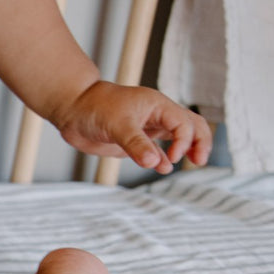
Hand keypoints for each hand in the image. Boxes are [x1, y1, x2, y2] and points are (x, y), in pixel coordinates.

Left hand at [52, 81, 212, 174]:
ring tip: (194, 163)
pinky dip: (163, 160)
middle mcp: (156, 116)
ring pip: (177, 138)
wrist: (72, 111)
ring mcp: (146, 129)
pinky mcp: (135, 141)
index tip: (174, 157)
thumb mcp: (117, 125)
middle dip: (200, 141)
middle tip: (200, 160)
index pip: (185, 122)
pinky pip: (156, 151)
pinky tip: (164, 168)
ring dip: (186, 150)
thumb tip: (154, 163)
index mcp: (158, 106)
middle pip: (191, 126)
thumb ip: (136, 144)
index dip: (185, 141)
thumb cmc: (94, 108)